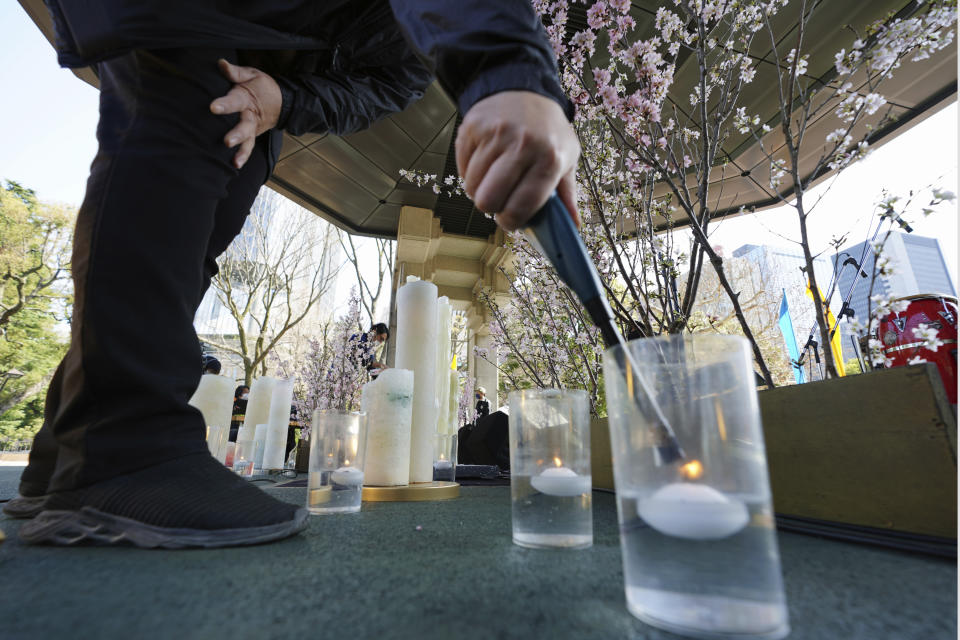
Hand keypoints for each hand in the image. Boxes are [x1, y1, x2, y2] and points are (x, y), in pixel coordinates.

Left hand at [210, 59, 281, 168]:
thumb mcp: (252, 74)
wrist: (282, 101)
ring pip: (248, 141)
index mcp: (246, 98)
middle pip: (244, 126)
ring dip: (242, 152)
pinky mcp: (253, 136)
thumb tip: (220, 63)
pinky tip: (235, 165)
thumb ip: (235, 72)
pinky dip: (243, 157)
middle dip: (237, 134)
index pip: (235, 101)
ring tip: (235, 162)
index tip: (213, 108)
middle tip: (227, 141)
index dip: (225, 105)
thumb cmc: (262, 86)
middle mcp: (250, 116)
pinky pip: (248, 148)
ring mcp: (253, 128)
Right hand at [456, 91, 579, 230]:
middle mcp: (522, 145)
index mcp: (549, 158)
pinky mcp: (473, 127)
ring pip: (472, 186)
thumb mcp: (567, 157)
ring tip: (493, 178)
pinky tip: (484, 162)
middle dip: (492, 207)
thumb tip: (572, 226)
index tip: (510, 220)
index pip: (521, 206)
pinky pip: (462, 168)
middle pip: (489, 200)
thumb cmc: (548, 129)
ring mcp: (495, 134)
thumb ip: (567, 194)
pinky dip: (470, 172)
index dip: (511, 221)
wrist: (525, 88)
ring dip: (480, 189)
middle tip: (500, 199)